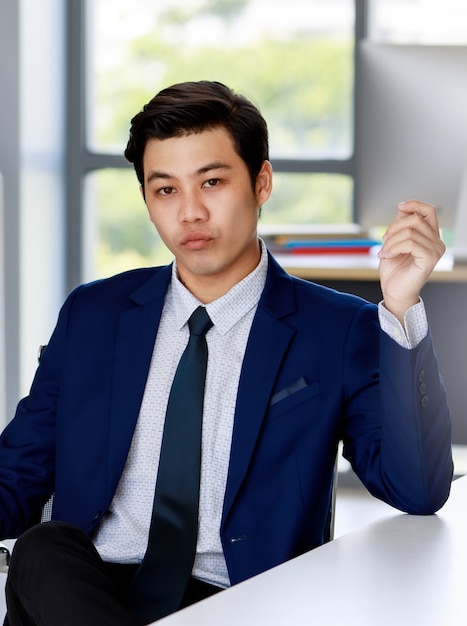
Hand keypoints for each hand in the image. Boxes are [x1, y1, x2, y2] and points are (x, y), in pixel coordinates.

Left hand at [378, 200, 445, 322]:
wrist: (393, 291)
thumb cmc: (394, 270)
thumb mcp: (394, 241)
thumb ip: (400, 225)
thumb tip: (403, 207)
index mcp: (429, 236)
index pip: (429, 211)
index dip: (414, 204)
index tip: (400, 206)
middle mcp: (436, 242)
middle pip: (415, 219)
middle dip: (394, 228)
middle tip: (384, 241)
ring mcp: (435, 250)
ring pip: (410, 232)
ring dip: (391, 241)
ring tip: (384, 252)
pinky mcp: (430, 259)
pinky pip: (410, 243)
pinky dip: (394, 248)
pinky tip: (387, 256)